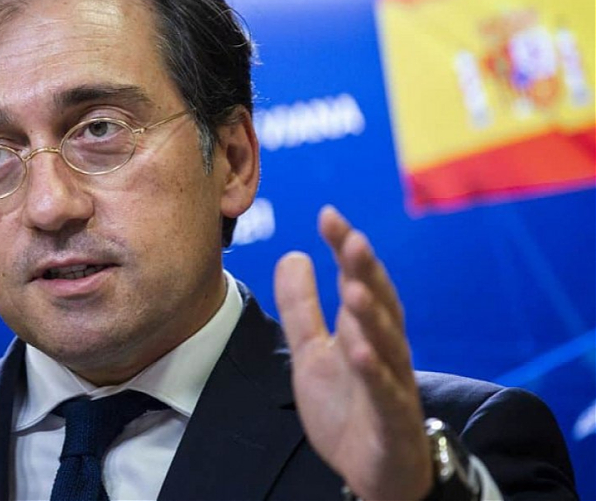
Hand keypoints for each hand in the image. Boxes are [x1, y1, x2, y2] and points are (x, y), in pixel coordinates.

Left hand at [274, 206, 431, 500]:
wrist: (371, 469)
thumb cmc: (347, 406)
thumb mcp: (311, 351)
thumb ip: (301, 306)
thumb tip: (292, 254)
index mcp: (363, 329)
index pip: (357, 280)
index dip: (345, 249)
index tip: (328, 215)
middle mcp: (383, 350)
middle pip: (379, 304)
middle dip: (366, 272)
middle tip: (352, 240)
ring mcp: (392, 385)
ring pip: (388, 345)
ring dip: (372, 317)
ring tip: (353, 289)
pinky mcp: (392, 421)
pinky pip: (386, 395)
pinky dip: (376, 374)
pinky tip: (360, 352)